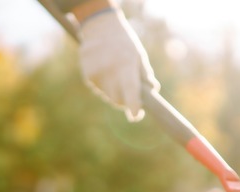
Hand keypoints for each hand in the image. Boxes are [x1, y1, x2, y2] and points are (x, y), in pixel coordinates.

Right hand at [77, 7, 158, 121]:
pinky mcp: (87, 75)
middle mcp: (110, 70)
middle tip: (131, 95)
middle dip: (125, 101)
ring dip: (114, 92)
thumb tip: (152, 91)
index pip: (131, 91)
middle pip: (118, 100)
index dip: (134, 106)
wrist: (100, 27)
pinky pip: (99, 89)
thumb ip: (145, 74)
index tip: (136, 116)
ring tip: (115, 73)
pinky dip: (104, 85)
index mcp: (126, 64)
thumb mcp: (139, 54)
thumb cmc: (124, 42)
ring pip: (108, 96)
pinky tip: (105, 70)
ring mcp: (97, 73)